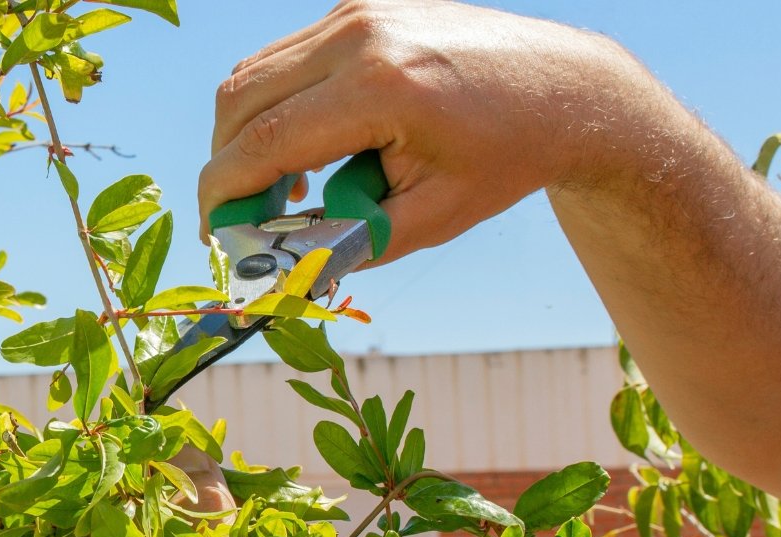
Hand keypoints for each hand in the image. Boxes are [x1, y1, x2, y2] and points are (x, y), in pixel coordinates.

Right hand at [198, 0, 663, 261]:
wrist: (566, 90)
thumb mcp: (429, 218)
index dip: (223, 193)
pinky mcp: (361, 7)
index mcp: (382, 87)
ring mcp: (359, 11)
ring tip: (282, 190)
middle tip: (242, 217)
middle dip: (225, 164)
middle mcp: (361, 35)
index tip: (214, 234)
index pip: (263, 142)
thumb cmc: (504, 160)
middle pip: (241, 99)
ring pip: (254, 74)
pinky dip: (276, 105)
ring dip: (246, 134)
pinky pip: (287, 58)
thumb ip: (345, 243)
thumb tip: (273, 267)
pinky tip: (307, 148)